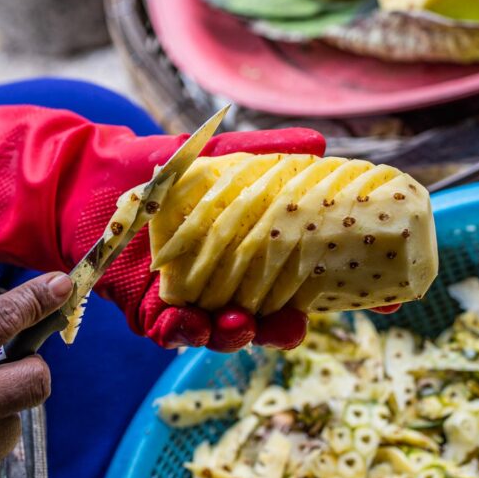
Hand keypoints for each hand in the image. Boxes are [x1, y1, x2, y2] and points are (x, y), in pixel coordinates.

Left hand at [0, 105, 324, 352]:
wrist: (91, 180)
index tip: (387, 299)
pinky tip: (189, 322)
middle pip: (270, 319)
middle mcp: (227, 284)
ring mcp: (190, 302)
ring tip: (239, 321)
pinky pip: (170, 332)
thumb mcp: (215, 157)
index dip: (343, 293)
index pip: (307, 281)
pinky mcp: (148, 312)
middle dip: (284, 327)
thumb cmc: (159, 170)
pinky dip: (181, 330)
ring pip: (222, 332)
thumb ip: (264, 153)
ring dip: (235, 333)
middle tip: (295, 323)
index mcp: (253, 254)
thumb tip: (322, 144)